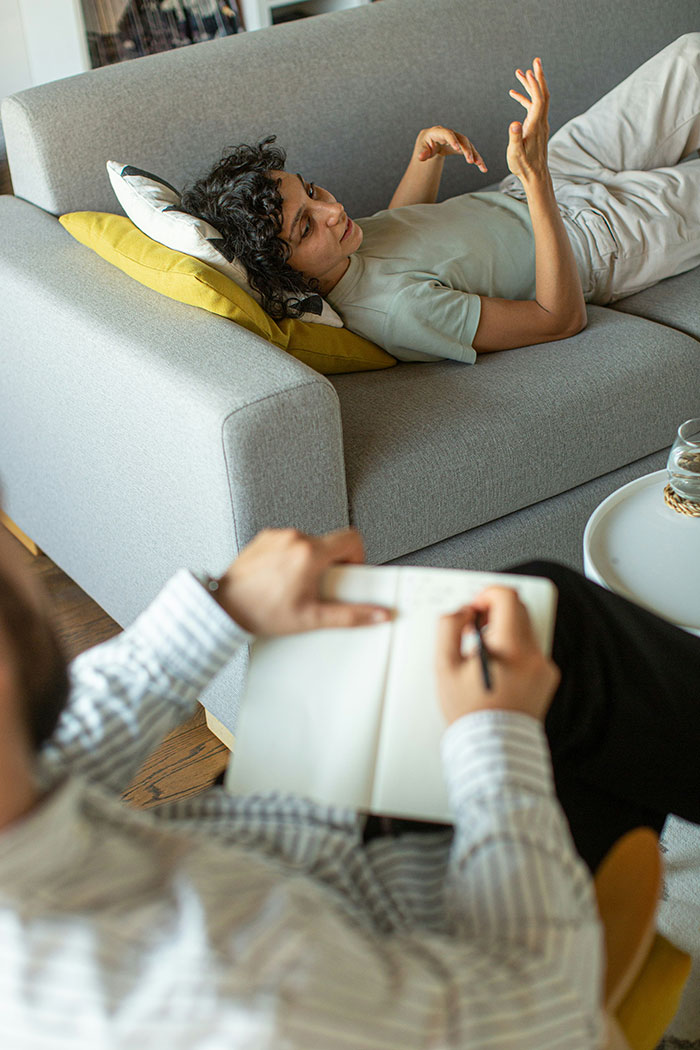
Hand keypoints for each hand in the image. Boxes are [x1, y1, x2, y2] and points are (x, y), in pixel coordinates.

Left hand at [212, 527, 390, 635]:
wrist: (225, 607)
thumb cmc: (261, 611)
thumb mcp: (312, 618)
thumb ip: (351, 616)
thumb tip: (377, 615)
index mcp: (310, 553)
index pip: (352, 538)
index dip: (357, 556)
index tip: (349, 572)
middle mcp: (294, 538)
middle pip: (329, 542)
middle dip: (331, 564)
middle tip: (320, 586)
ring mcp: (277, 536)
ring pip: (308, 542)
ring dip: (310, 560)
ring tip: (298, 585)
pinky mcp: (263, 539)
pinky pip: (288, 542)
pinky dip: (290, 557)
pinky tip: (282, 578)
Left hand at [415, 126, 487, 172]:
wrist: (431, 141)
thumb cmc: (426, 144)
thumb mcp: (422, 148)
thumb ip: (422, 152)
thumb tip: (421, 157)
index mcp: (440, 132)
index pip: (448, 134)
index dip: (453, 140)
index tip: (457, 148)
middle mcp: (451, 134)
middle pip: (462, 140)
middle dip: (467, 150)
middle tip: (470, 161)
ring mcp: (458, 140)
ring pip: (469, 146)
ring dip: (475, 155)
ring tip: (480, 165)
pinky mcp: (462, 146)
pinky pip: (472, 152)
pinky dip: (477, 159)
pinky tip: (482, 168)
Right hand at [435, 585, 559, 724]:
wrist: (494, 748)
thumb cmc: (470, 713)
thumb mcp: (444, 667)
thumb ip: (449, 628)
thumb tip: (461, 612)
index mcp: (512, 648)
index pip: (507, 598)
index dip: (486, 595)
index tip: (475, 607)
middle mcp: (534, 655)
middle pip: (518, 610)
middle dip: (494, 612)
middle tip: (474, 628)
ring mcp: (544, 668)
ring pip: (524, 629)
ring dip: (503, 631)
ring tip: (483, 654)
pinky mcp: (546, 679)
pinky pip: (530, 650)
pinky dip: (514, 650)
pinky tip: (497, 669)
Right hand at [506, 57, 549, 182]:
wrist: (535, 175)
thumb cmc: (523, 165)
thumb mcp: (515, 153)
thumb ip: (514, 137)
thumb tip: (514, 123)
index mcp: (535, 125)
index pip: (538, 100)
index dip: (534, 85)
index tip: (529, 71)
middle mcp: (541, 121)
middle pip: (542, 94)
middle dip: (539, 77)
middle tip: (536, 60)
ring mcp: (540, 123)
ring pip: (538, 99)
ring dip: (531, 85)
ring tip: (520, 72)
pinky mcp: (537, 126)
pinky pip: (533, 107)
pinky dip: (525, 98)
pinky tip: (514, 94)